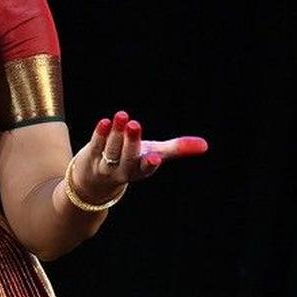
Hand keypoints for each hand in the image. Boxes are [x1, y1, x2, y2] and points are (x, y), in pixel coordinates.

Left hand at [67, 110, 208, 206]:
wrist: (95, 182)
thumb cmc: (131, 162)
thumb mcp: (154, 154)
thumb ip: (177, 149)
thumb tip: (205, 145)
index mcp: (140, 170)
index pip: (145, 169)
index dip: (150, 164)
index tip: (155, 157)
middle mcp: (123, 170)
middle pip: (127, 157)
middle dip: (131, 142)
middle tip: (134, 124)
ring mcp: (105, 165)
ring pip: (110, 150)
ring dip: (115, 133)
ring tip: (121, 115)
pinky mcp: (90, 157)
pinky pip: (96, 145)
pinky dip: (100, 134)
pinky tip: (105, 122)